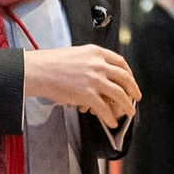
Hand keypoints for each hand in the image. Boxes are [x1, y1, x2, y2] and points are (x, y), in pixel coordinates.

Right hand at [23, 44, 138, 129]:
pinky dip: (110, 117)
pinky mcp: (87, 94)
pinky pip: (104, 109)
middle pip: (125, 78)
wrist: (37, 70)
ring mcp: (94, 79)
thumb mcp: (75, 54)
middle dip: (133, 89)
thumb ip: (89, 61)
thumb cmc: (50, 63)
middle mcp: (98, 64)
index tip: (131, 80)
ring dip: (127, 105)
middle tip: (136, 97)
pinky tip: (111, 122)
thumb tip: (97, 74)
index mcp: (95, 52)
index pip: (120, 62)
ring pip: (119, 94)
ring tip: (129, 113)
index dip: (129, 73)